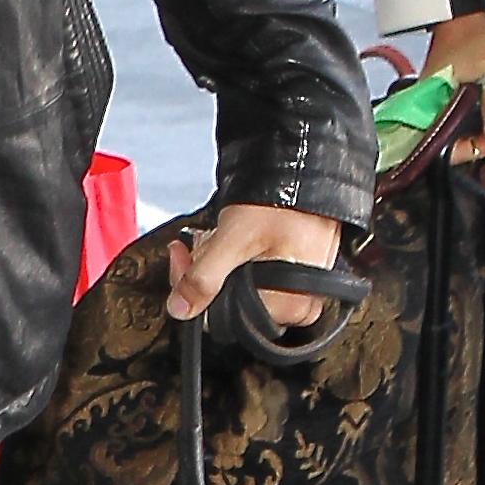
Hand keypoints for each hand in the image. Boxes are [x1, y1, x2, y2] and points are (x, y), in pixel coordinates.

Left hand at [167, 204, 341, 332]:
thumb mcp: (235, 239)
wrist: (304, 167)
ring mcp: (297, 287)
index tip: (185, 261)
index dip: (197, 291)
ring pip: (240, 287)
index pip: (226, 317)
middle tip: (197, 243)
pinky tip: (231, 237)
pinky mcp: (292, 270)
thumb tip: (180, 309)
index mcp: (291, 304)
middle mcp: (299, 302)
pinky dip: (236, 256)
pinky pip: (254, 274)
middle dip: (207, 272)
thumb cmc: (283, 200)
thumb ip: (204, 278)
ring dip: (218, 262)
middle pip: (232, 303)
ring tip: (216, 234)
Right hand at [419, 11, 484, 149]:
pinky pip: (470, 116)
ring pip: (469, 129)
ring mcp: (442, 105)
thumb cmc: (468, 40)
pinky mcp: (451, 98)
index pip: (448, 149)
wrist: (463, 17)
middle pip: (461, 141)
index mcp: (431, 109)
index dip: (474, 148)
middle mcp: (432, 112)